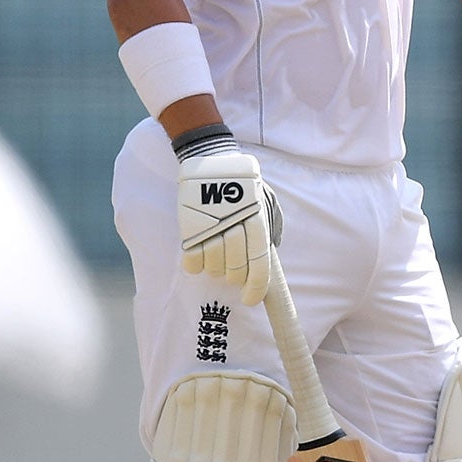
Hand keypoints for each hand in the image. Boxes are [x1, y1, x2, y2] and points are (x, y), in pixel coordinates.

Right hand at [177, 136, 278, 306]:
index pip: (258, 262)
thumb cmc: (243, 185)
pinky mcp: (189, 226)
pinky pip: (192, 260)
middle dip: (236, 277)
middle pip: (235, 269)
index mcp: (256, 219)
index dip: (256, 286)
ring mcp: (210, 226)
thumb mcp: (266, 200)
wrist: (211, 161)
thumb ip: (272, 226)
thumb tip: (272, 252)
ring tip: (217, 253)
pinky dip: (196, 265)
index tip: (251, 299)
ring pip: (214, 266)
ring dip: (216, 268)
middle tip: (234, 271)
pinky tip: (200, 255)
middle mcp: (234, 224)